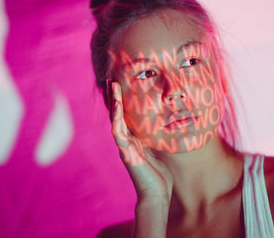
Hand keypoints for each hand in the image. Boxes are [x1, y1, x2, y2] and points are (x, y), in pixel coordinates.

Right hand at [107, 80, 173, 203]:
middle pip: (118, 115)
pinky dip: (117, 119)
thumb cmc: (158, 174)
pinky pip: (119, 134)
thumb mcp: (157, 151)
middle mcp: (127, 141)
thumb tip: (161, 126)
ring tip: (112, 87)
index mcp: (135, 139)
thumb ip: (154, 139)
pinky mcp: (126, 153)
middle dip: (115, 97)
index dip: (123, 101)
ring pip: (116, 121)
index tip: (121, 85)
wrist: (156, 194)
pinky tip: (116, 107)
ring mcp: (125, 147)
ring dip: (114, 103)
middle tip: (112, 80)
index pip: (126, 116)